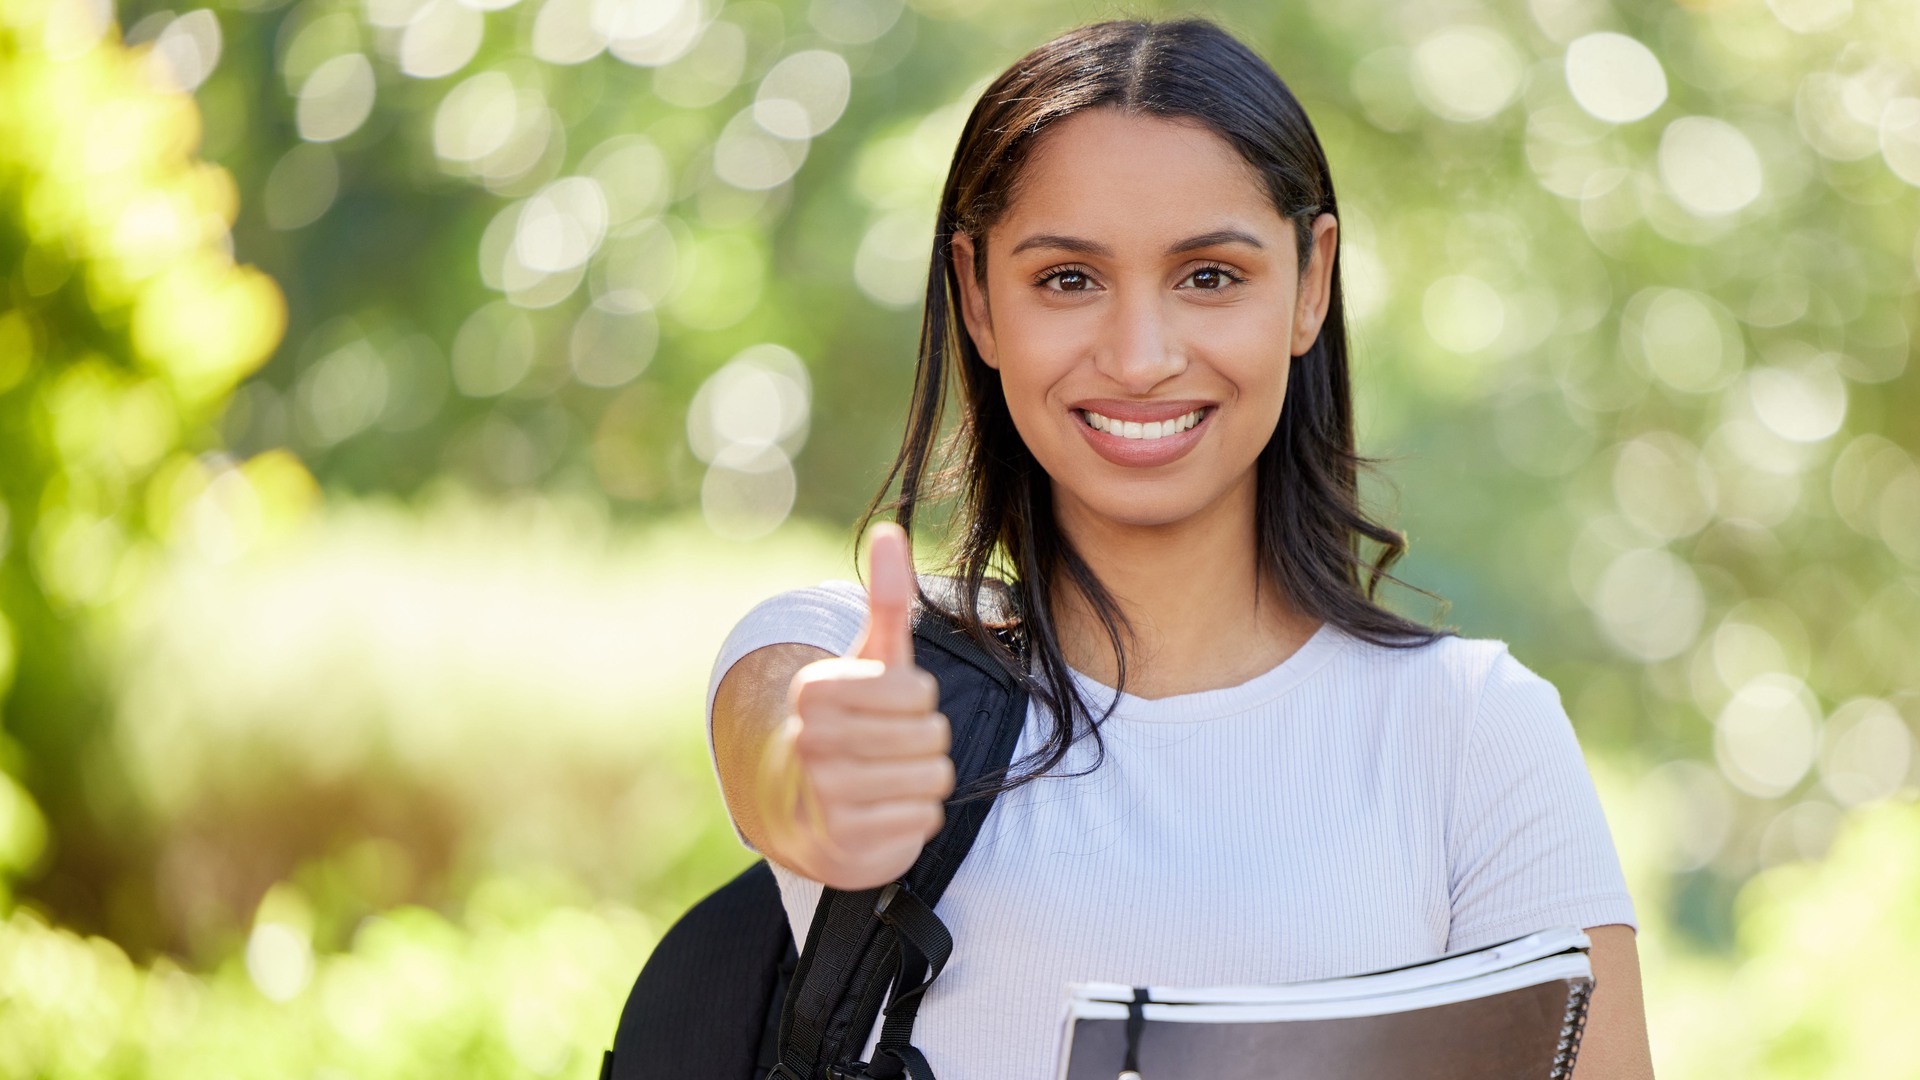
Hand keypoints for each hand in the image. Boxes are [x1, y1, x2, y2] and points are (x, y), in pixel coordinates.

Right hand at [756, 523, 953, 889]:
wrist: (805, 810)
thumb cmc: (852, 723)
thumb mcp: (869, 660)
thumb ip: (884, 599)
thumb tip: (891, 531)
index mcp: (816, 691)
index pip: (918, 691)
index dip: (917, 701)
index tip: (884, 708)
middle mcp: (811, 740)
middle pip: (932, 736)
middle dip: (925, 743)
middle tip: (889, 748)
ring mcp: (825, 795)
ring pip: (933, 778)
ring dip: (923, 781)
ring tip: (887, 779)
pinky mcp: (844, 843)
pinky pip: (924, 820)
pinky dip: (915, 818)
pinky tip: (882, 813)